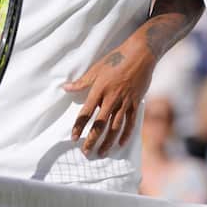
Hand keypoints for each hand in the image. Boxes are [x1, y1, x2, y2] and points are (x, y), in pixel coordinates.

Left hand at [65, 39, 155, 155]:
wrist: (141, 54)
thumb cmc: (116, 59)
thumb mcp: (96, 69)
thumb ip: (82, 82)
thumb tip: (66, 88)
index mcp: (99, 90)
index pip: (86, 112)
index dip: (79, 126)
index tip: (74, 138)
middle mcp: (112, 98)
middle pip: (100, 124)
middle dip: (92, 139)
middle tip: (86, 152)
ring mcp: (125, 102)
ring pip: (115, 127)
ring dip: (108, 141)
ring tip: (101, 153)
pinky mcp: (136, 103)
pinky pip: (131, 122)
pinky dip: (126, 134)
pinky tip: (120, 143)